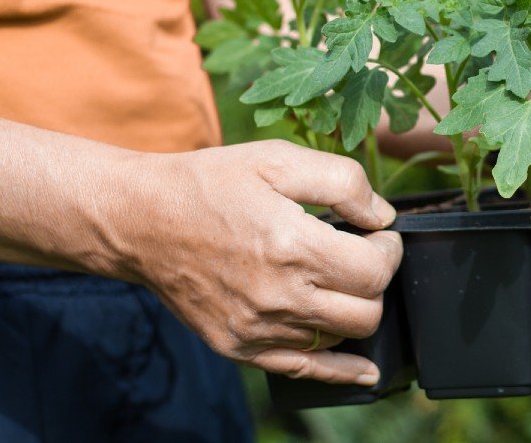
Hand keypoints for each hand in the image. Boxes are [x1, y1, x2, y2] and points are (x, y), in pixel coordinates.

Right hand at [111, 141, 401, 384]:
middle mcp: (278, 296)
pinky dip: (341, 369)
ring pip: (341, 337)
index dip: (389, 249)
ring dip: (353, 309)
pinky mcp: (240, 348)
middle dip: (377, 279)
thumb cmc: (210, 183)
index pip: (376, 269)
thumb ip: (342, 182)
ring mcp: (258, 329)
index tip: (377, 234)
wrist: (141, 220)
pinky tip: (365, 368)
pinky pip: (306, 370)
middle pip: (367, 310)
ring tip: (337, 280)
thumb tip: (382, 217)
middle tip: (363, 255)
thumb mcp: (278, 159)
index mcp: (291, 246)